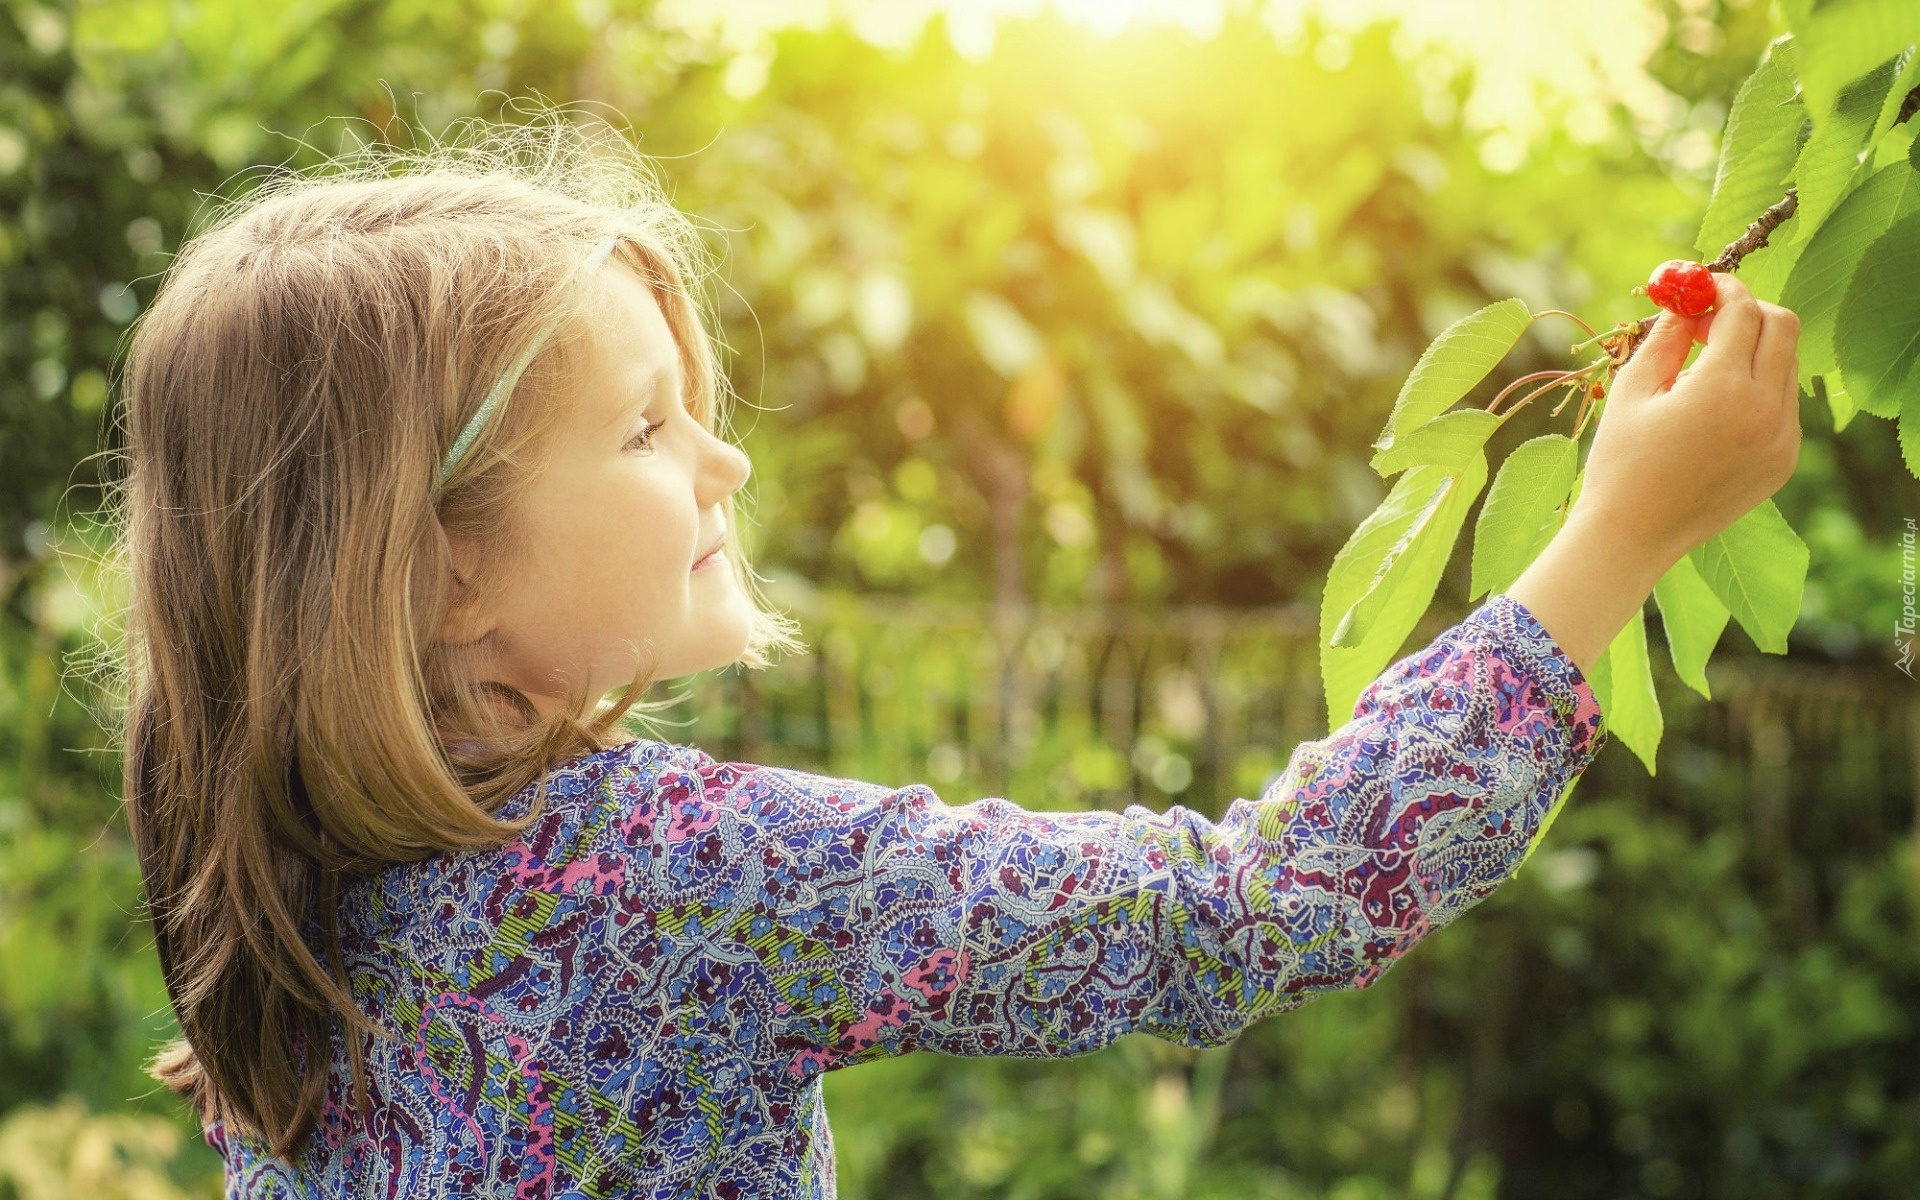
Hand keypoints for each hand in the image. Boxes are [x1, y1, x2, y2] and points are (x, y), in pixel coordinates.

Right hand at [1568, 271, 1801, 567]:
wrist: (1633, 535)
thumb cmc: (1620, 461)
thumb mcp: (1633, 390)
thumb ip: (1666, 336)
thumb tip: (1686, 297)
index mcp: (1720, 389)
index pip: (1742, 311)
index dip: (1721, 288)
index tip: (1699, 286)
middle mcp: (1764, 411)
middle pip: (1782, 327)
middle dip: (1748, 311)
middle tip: (1708, 322)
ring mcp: (1782, 438)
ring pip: (1786, 365)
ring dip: (1752, 352)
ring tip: (1701, 376)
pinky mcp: (1784, 460)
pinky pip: (1784, 403)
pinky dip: (1757, 390)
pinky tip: (1713, 413)